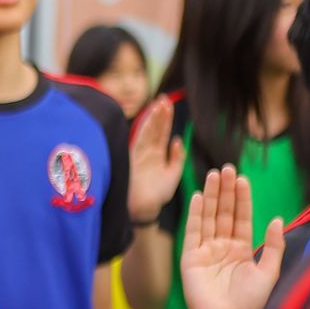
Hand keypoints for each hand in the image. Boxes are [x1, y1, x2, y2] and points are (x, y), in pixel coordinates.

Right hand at [128, 96, 185, 222]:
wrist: (143, 210)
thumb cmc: (156, 196)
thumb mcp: (172, 175)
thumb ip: (176, 158)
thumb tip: (177, 139)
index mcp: (156, 155)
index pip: (161, 133)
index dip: (165, 119)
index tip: (168, 104)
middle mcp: (146, 152)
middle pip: (154, 129)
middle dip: (159, 114)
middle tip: (165, 98)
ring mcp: (138, 153)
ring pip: (147, 131)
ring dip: (154, 117)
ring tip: (161, 103)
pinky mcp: (132, 157)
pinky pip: (140, 138)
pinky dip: (145, 127)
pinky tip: (151, 117)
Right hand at [180, 166, 283, 308]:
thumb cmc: (249, 302)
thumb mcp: (269, 272)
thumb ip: (273, 246)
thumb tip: (275, 219)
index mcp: (242, 249)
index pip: (242, 218)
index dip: (243, 199)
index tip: (243, 179)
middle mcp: (223, 247)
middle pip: (224, 212)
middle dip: (226, 191)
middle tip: (228, 168)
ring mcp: (206, 250)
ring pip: (209, 217)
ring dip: (211, 196)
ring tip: (214, 174)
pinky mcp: (191, 257)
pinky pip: (193, 231)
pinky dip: (195, 213)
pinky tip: (197, 197)